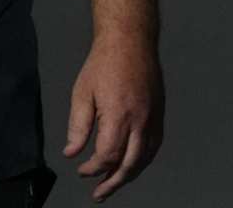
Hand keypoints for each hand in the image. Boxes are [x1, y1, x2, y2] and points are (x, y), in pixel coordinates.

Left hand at [63, 32, 163, 201]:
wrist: (131, 40)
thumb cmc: (104, 64)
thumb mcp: (82, 94)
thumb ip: (78, 127)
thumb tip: (73, 153)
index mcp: (119, 115)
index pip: (108, 156)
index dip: (93, 169)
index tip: (82, 170)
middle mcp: (140, 119)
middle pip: (130, 163)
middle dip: (114, 182)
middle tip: (100, 194)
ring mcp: (153, 115)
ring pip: (146, 156)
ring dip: (131, 173)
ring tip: (115, 183)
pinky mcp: (159, 110)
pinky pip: (155, 142)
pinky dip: (145, 158)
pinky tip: (134, 163)